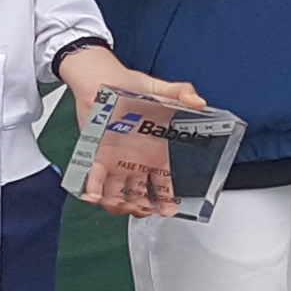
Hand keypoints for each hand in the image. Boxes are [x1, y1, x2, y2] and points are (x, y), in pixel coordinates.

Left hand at [57, 47, 203, 216]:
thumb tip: (198, 101)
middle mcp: (135, 162)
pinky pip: (93, 180)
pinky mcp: (95, 156)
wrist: (101, 79)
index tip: (169, 210)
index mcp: (154, 152)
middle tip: (142, 211)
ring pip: (117, 194)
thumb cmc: (128, 85)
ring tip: (120, 206)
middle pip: (140, 196)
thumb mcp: (159, 90)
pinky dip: (92, 191)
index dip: (166, 200)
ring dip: (118, 205)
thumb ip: (180, 93)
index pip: (164, 183)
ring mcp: (115, 162)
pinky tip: (93, 197)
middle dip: (141, 208)